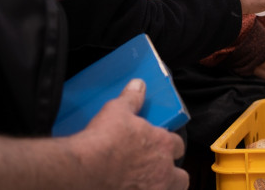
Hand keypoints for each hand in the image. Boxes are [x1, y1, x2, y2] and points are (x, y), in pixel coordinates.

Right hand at [73, 79, 188, 189]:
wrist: (83, 171)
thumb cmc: (103, 142)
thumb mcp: (117, 111)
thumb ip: (132, 98)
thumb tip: (138, 85)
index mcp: (163, 145)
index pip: (177, 145)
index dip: (169, 146)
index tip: (159, 146)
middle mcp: (163, 171)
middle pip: (181, 177)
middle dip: (172, 174)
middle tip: (156, 171)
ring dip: (163, 187)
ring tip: (147, 185)